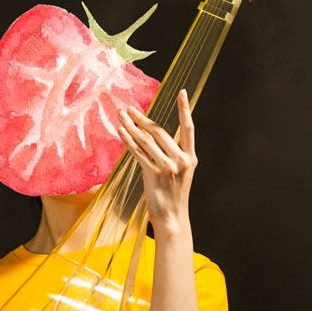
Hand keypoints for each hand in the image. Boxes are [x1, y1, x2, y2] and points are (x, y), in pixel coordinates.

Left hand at [117, 89, 197, 231]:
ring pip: (146, 141)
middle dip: (143, 119)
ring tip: (121, 116)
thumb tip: (153, 136)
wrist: (172, 218)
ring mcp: (168, 167)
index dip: (185, 110)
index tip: (182, 92)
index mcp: (190, 158)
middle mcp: (181, 160)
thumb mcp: (180, 173)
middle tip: (130, 108)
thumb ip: (172, 154)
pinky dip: (128, 141)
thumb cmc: (173, 195)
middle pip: (160, 132)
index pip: (189, 128)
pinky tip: (121, 132)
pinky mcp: (154, 174)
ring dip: (131, 127)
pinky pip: (138, 153)